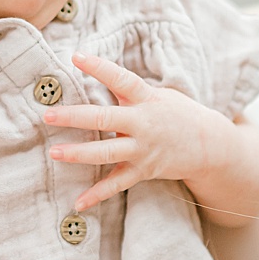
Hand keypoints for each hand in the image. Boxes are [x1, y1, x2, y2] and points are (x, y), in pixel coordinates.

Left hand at [45, 52, 257, 212]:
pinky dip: (97, 195)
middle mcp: (143, 124)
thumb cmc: (177, 113)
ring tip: (54, 152)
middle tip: (48, 115)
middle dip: (75, 117)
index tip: (76, 57)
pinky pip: (117, 184)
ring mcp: (142, 149)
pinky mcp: (143, 171)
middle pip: (105, 119)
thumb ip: (128, 90)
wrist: (210, 145)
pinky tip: (78, 203)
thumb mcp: (157, 94)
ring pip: (106, 153)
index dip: (99, 67)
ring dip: (78, 154)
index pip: (120, 79)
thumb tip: (96, 76)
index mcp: (146, 98)